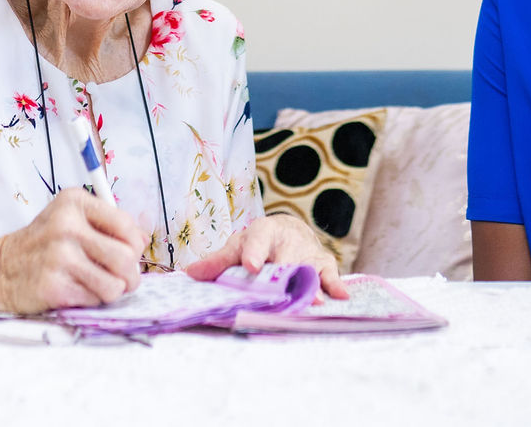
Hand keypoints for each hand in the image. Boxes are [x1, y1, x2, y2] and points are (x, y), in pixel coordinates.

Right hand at [0, 189, 143, 312]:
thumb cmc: (42, 244)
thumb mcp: (70, 219)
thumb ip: (108, 225)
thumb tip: (144, 239)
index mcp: (74, 202)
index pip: (127, 226)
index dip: (135, 246)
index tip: (127, 254)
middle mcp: (66, 225)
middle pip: (126, 257)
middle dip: (131, 275)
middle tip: (123, 279)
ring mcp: (58, 256)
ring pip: (115, 284)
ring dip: (113, 291)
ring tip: (99, 285)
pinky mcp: (53, 286)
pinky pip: (95, 300)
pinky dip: (92, 300)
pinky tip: (76, 291)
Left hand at [183, 213, 348, 298]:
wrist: (287, 230)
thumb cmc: (257, 243)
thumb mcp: (237, 247)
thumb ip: (217, 262)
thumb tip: (190, 275)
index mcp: (262, 233)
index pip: (257, 241)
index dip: (254, 253)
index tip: (252, 266)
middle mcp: (287, 240)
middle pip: (285, 260)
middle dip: (285, 276)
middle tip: (283, 293)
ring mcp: (307, 251)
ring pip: (308, 269)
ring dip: (311, 286)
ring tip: (314, 301)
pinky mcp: (323, 262)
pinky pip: (331, 273)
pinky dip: (336, 284)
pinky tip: (340, 297)